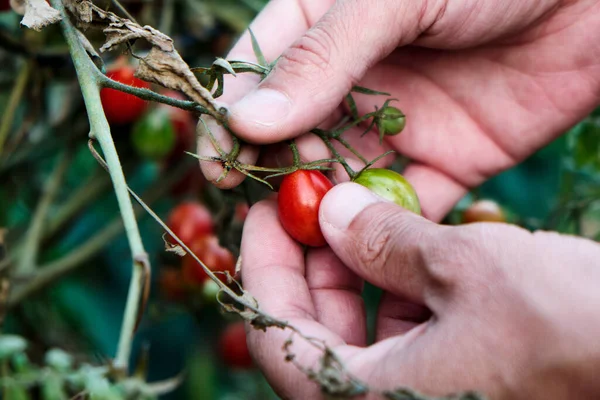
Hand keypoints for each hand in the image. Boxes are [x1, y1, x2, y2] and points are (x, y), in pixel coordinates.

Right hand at [198, 0, 599, 220]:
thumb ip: (322, 56)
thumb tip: (248, 120)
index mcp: (326, 25)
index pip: (260, 75)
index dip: (233, 118)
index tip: (218, 158)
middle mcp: (354, 80)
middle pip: (294, 137)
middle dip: (274, 173)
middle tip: (260, 208)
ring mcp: (397, 125)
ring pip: (341, 178)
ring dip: (319, 210)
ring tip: (302, 238)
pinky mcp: (443, 163)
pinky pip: (401, 205)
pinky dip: (380, 229)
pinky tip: (362, 246)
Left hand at [241, 183, 599, 398]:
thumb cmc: (571, 329)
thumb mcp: (467, 269)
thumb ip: (385, 240)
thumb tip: (332, 212)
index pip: (275, 338)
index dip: (263, 266)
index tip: (266, 211)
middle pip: (311, 334)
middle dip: (309, 263)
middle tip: (312, 205)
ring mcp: (419, 397)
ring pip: (355, 331)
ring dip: (352, 271)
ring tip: (356, 213)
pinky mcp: (452, 383)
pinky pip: (398, 336)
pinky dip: (392, 288)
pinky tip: (403, 244)